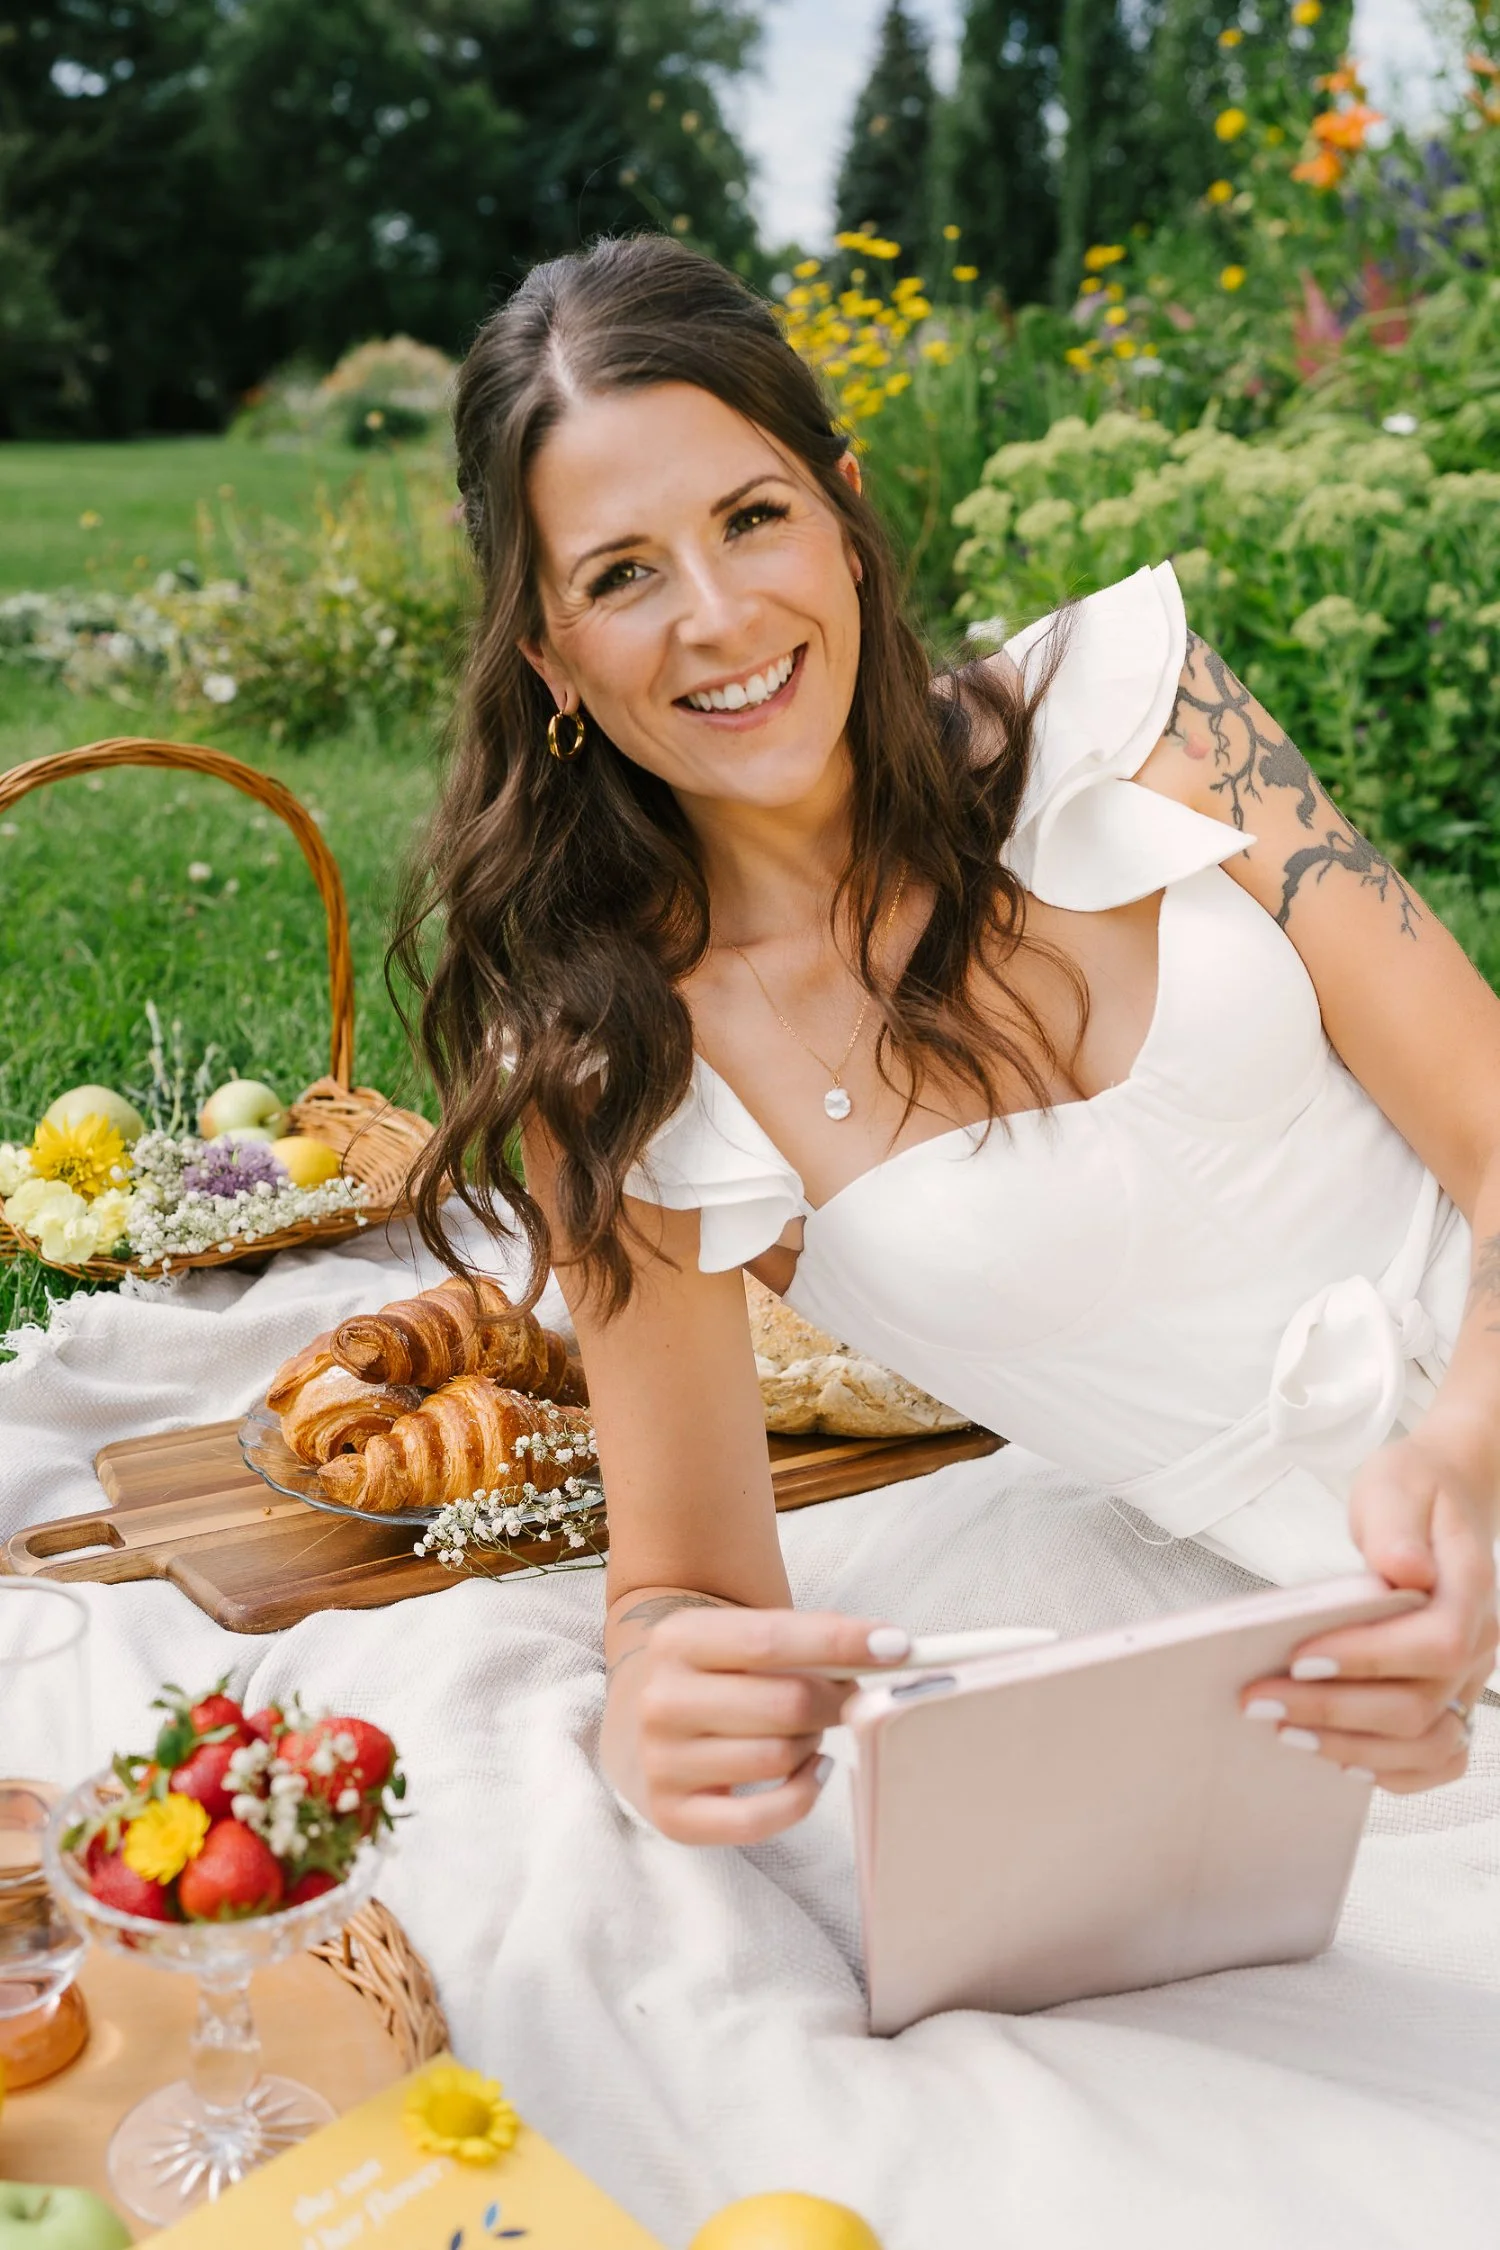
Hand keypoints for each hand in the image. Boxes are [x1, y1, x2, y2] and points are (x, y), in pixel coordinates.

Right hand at [626, 1607, 909, 1844]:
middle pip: (785, 1704)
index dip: (840, 1642)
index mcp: (678, 1640)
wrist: (652, 1714)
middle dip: (833, 1701)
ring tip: (802, 1730)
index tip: (896, 1645)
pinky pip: (758, 1821)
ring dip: (811, 1744)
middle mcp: (661, 1700)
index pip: (770, 1639)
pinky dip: (802, 1796)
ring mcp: (662, 1762)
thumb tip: (888, 1647)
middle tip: (843, 1698)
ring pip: (779, 1759)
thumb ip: (810, 1638)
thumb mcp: (748, 1634)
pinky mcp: (672, 1814)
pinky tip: (811, 1770)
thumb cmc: (723, 1670)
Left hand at [1239, 1432, 1496, 1792]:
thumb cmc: (1414, 1493)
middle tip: (1260, 1701)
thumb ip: (1395, 1527)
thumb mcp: (1396, 1487)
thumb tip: (1402, 1570)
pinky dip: (1392, 1771)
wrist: (1443, 1499)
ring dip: (1354, 1749)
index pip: (1433, 1643)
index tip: (1298, 1657)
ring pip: (1430, 1745)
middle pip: (1420, 1706)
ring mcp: (1470, 1679)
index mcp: (1470, 1590)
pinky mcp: (1453, 1699)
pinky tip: (1339, 1758)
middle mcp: (1480, 1644)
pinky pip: (1439, 1759)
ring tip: (1287, 1732)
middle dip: (1332, 1711)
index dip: (1367, 1659)